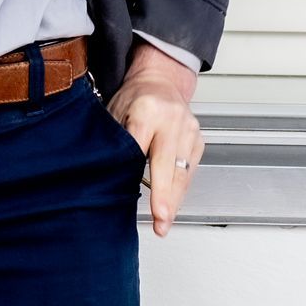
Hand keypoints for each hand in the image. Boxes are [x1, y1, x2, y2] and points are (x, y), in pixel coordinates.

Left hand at [107, 44, 203, 236]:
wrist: (161, 82)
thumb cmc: (134, 99)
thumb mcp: (114, 113)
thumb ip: (115, 141)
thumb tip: (107, 175)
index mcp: (147, 109)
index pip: (142, 145)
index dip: (141, 172)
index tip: (140, 195)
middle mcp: (173, 119)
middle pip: (168, 163)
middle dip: (165, 196)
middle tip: (161, 220)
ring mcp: (189, 130)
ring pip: (183, 171)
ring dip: (174, 200)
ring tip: (164, 222)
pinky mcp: (198, 141)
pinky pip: (190, 171)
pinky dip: (180, 190)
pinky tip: (172, 206)